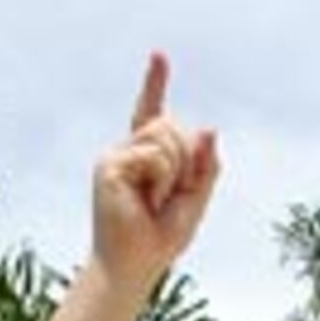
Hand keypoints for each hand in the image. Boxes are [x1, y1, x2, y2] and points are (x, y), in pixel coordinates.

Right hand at [89, 53, 219, 291]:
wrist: (133, 265)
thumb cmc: (160, 238)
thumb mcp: (196, 199)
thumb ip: (206, 165)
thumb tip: (210, 126)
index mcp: (147, 156)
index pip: (153, 113)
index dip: (154, 84)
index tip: (158, 55)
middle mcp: (128, 150)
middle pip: (174, 125)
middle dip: (188, 159)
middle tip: (171, 195)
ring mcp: (116, 155)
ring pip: (166, 134)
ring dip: (175, 170)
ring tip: (155, 200)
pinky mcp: (109, 164)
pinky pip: (154, 155)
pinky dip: (162, 179)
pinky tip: (146, 201)